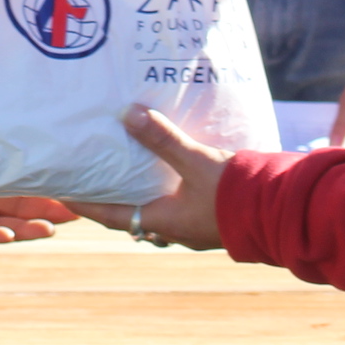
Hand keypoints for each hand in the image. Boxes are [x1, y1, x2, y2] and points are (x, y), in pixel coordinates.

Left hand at [65, 106, 229, 249]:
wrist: (282, 209)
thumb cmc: (236, 192)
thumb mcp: (196, 161)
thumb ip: (164, 139)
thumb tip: (129, 115)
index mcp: (164, 221)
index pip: (113, 215)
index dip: (87, 204)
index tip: (62, 193)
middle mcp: (176, 230)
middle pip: (133, 216)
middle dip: (114, 199)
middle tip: (95, 178)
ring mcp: (197, 227)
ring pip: (158, 212)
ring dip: (142, 196)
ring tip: (129, 172)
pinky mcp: (215, 218)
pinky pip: (180, 207)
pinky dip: (167, 191)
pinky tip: (171, 174)